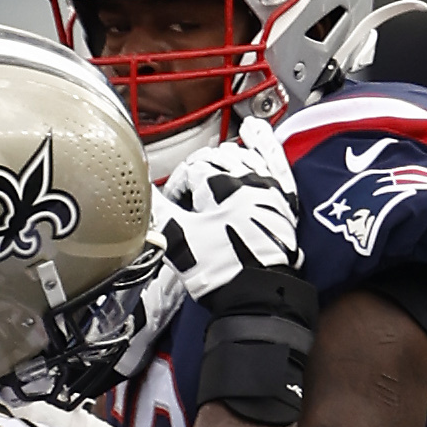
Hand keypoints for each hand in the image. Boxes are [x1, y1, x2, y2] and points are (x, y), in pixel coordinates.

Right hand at [158, 117, 301, 300]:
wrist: (258, 295)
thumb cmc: (221, 270)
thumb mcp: (178, 240)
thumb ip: (158, 209)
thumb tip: (141, 193)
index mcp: (220, 184)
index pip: (191, 169)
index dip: (178, 186)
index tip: (175, 205)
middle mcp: (248, 178)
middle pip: (216, 159)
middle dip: (198, 174)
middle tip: (190, 198)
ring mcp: (270, 185)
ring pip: (244, 154)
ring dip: (226, 155)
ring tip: (215, 162)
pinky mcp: (285, 197)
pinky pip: (277, 160)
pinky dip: (266, 143)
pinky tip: (258, 131)